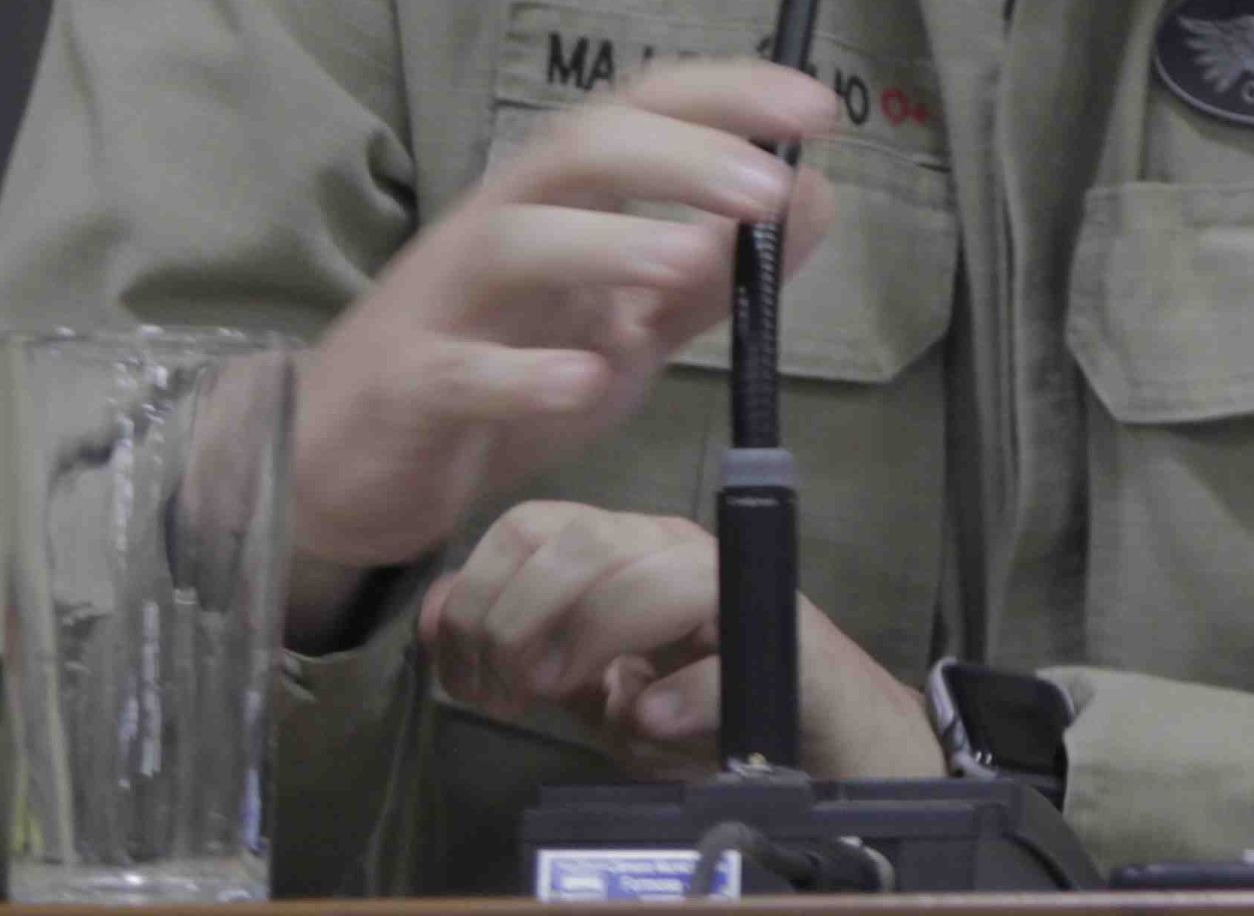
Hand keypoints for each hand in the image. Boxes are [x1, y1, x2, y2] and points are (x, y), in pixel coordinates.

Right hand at [284, 59, 838, 629]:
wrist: (346, 464)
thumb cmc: (497, 371)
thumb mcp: (624, 326)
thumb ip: (711, 276)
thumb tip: (811, 198)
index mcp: (556, 204)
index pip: (636, 113)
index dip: (723, 97)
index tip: (815, 106)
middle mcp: (497, 229)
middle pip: (574, 153)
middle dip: (677, 156)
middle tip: (767, 185)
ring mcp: (445, 307)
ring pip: (512, 243)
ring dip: (605, 244)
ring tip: (684, 263)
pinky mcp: (408, 390)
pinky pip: (458, 372)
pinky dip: (522, 375)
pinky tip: (583, 383)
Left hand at [420, 502, 942, 781]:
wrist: (817, 728)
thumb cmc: (698, 700)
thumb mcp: (589, 678)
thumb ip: (520, 646)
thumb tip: (436, 619)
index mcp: (625, 547)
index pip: (532, 525)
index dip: (478, 595)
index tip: (465, 673)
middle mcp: (675, 549)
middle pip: (578, 541)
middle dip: (515, 620)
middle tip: (509, 694)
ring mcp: (737, 592)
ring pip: (649, 578)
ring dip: (584, 642)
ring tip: (565, 699)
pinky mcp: (791, 650)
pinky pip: (724, 659)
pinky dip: (677, 695)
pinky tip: (648, 722)